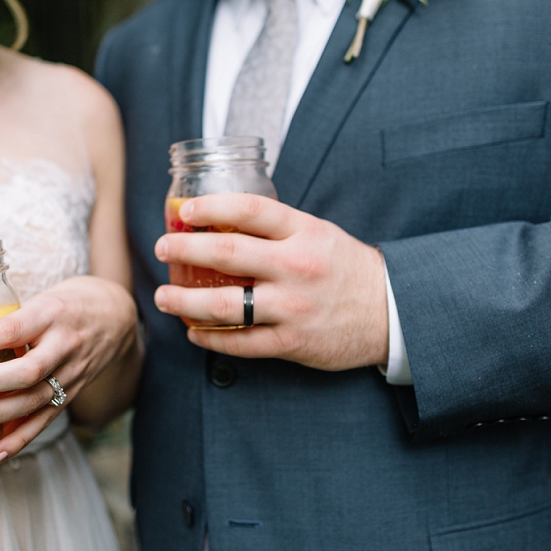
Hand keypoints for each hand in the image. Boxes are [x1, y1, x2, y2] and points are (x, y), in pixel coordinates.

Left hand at [0, 276, 137, 462]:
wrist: (118, 315)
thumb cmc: (68, 300)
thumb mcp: (43, 295)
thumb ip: (9, 316)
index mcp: (53, 313)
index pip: (10, 330)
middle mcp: (65, 345)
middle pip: (24, 371)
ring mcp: (72, 373)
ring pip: (33, 401)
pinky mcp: (73, 394)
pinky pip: (46, 421)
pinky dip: (20, 440)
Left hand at [153, 195, 388, 371]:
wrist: (388, 312)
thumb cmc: (344, 266)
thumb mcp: (317, 232)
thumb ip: (276, 228)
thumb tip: (221, 219)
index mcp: (302, 232)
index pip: (249, 209)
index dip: (211, 206)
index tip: (184, 211)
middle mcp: (295, 266)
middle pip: (227, 253)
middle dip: (185, 249)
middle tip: (162, 249)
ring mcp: (292, 307)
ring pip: (225, 305)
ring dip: (185, 302)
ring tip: (163, 297)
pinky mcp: (292, 342)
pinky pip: (241, 343)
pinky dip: (211, 339)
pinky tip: (194, 332)